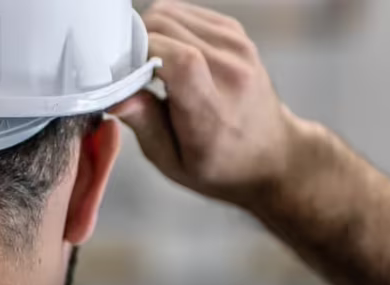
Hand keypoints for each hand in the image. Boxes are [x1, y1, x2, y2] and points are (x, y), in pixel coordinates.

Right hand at [112, 1, 322, 204]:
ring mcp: (236, 46)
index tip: (124, 71)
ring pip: (169, 13)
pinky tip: (168, 53)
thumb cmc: (221, 164)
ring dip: (149, 33)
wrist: (272, 154)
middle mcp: (229, 71)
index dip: (141, 55)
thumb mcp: (174, 163)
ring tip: (150, 64)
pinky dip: (168, 27)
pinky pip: (184, 12)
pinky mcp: (234, 32)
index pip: (179, 59)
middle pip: (165, 27)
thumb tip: (117, 97)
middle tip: (130, 70)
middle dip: (136, 43)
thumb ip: (144, 125)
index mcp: (212, 110)